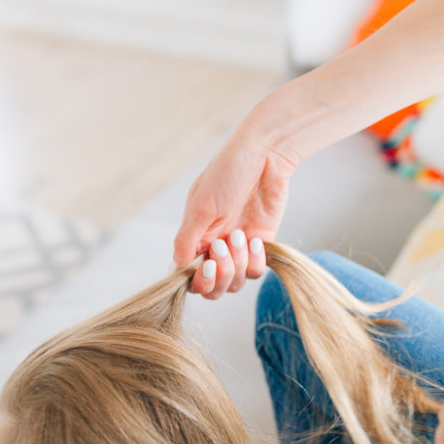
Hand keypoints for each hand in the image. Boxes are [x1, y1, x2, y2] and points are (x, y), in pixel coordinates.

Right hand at [173, 130, 295, 297]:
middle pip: (213, 288)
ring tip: (240, 236)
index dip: (199, 280)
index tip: (207, 265)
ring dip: (237, 265)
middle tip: (223, 245)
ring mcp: (237, 248)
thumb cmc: (227, 173)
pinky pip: (255, 271)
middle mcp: (214, 247)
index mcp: (194, 238)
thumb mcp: (201, 206)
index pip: (190, 276)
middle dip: (220, 275)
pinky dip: (255, 261)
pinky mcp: (260, 245)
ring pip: (235, 283)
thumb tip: (178, 269)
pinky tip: (255, 240)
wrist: (265, 155)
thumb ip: (186, 240)